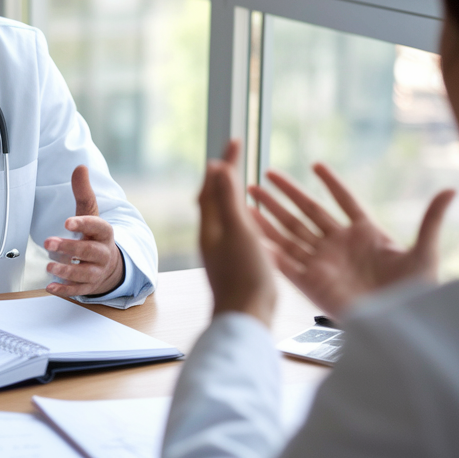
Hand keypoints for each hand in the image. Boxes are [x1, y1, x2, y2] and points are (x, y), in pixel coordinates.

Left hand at [43, 165, 124, 297]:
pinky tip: (51, 287)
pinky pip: (77, 289)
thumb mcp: (91, 214)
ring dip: (66, 269)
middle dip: (69, 247)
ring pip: (83, 272)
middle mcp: (102, 253)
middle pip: (88, 250)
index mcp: (104, 233)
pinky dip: (64, 289)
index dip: (84, 223)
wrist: (110, 266)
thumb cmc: (95, 236)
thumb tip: (80, 167)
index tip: (68, 221)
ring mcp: (96, 271)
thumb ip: (83, 193)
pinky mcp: (89, 286)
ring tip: (49, 266)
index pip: (97, 226)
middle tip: (49, 242)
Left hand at [198, 140, 275, 325]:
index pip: (214, 185)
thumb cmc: (245, 275)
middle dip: (222, 175)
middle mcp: (212, 237)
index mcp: (211, 226)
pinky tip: (247, 221)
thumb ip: (228, 200)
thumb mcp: (239, 231)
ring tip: (236, 181)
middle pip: (213, 198)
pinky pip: (232, 229)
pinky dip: (238, 215)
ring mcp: (221, 251)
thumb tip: (216, 167)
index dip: (225, 162)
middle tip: (231, 155)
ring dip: (229, 194)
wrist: (245, 317)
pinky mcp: (232, 264)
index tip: (234, 140)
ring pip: (221, 214)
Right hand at [249, 164, 453, 318]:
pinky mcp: (311, 284)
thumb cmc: (414, 295)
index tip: (316, 165)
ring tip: (248, 197)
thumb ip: (431, 220)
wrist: (399, 328)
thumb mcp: (425, 253)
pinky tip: (252, 230)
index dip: (332, 184)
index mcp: (365, 235)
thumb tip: (452, 190)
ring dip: (269, 215)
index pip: (344, 202)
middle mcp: (339, 246)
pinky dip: (268, 246)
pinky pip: (285, 261)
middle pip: (306, 213)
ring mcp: (322, 264)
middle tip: (263, 176)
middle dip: (284, 195)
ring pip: (290, 232)